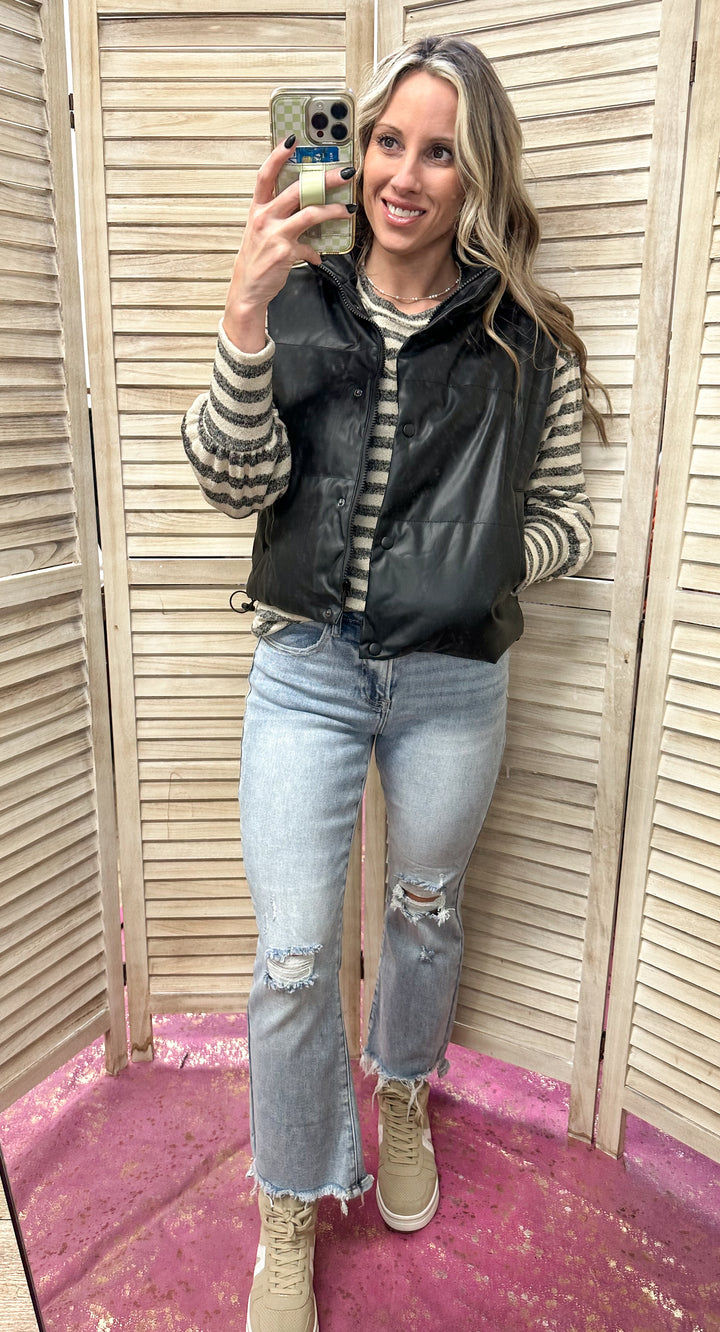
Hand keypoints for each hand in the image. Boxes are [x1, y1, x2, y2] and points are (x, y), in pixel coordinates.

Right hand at [223, 138, 355, 350]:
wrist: (248, 289)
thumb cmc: (258, 259)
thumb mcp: (264, 233)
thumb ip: (282, 219)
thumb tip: (306, 212)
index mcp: (258, 208)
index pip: (266, 175)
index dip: (278, 155)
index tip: (292, 139)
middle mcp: (264, 217)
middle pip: (297, 189)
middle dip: (323, 178)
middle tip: (343, 172)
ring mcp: (274, 234)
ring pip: (309, 214)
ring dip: (332, 210)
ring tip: (348, 209)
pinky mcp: (284, 252)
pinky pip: (308, 246)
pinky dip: (315, 251)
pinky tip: (319, 255)